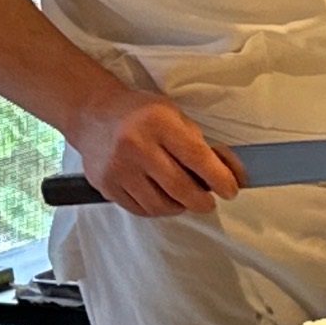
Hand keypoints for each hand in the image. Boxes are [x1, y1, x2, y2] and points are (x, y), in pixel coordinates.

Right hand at [69, 83, 241, 216]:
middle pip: (180, 188)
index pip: (197, 158)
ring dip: (180, 207)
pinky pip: (140, 210)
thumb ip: (200, 143)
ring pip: (160, 205)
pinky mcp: (106, 186)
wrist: (93, 115)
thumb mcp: (174, 115)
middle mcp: (136, 146)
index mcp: (159, 123)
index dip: (220, 179)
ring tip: (184, 199)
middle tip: (209, 202)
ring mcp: (118, 168)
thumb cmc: (141, 115)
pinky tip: (163, 199)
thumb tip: (230, 172)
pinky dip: (157, 209)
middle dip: (202, 201)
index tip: (231, 190)